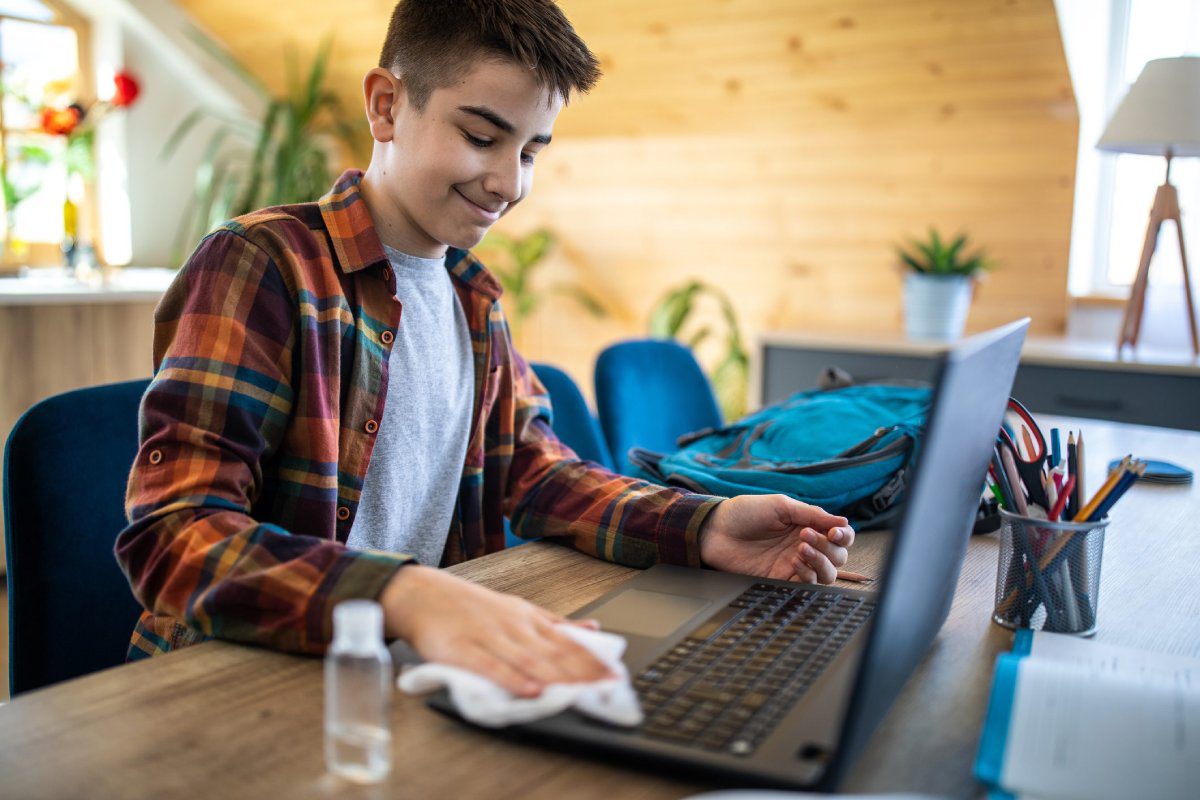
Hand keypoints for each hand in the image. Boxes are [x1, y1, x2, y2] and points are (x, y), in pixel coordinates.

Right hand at [380, 565, 611, 697]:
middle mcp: (513, 626)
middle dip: (583, 672)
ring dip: (557, 677)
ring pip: (528, 660)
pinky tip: (531, 691)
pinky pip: (491, 667)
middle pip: (553, 652)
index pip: (566, 641)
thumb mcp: (516, 608)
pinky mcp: (463, 651)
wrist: (421, 594)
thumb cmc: (469, 607)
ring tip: (581, 692)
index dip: (591, 659)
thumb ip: (553, 622)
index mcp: (527, 617)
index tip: (614, 674)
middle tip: (607, 687)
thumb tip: (591, 629)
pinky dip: (513, 680)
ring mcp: (489, 637)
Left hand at [698, 495, 854, 583]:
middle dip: (830, 547)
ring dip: (821, 561)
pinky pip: (807, 583)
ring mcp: (795, 563)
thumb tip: (843, 521)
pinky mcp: (782, 578)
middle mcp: (805, 545)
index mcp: (807, 525)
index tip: (835, 532)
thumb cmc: (744, 512)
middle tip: (806, 536)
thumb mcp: (780, 506)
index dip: (844, 535)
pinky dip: (807, 572)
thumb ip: (811, 514)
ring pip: (828, 573)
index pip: (840, 535)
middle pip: (839, 556)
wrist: (715, 530)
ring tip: (801, 548)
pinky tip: (794, 560)